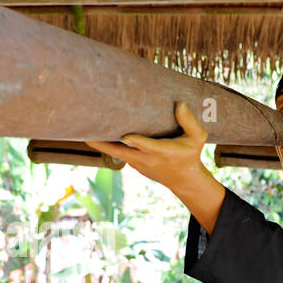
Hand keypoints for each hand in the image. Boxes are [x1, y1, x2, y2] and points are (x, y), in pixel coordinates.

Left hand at [87, 101, 207, 191]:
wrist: (184, 179)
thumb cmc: (190, 153)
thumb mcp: (198, 138)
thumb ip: (189, 121)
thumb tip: (180, 104)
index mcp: (162, 151)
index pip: (145, 146)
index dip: (135, 141)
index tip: (125, 136)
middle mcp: (146, 159)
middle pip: (120, 152)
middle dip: (103, 144)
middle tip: (85, 134)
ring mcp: (138, 163)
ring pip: (116, 153)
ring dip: (101, 144)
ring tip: (83, 128)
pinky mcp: (134, 164)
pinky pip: (118, 154)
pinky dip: (107, 145)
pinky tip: (96, 133)